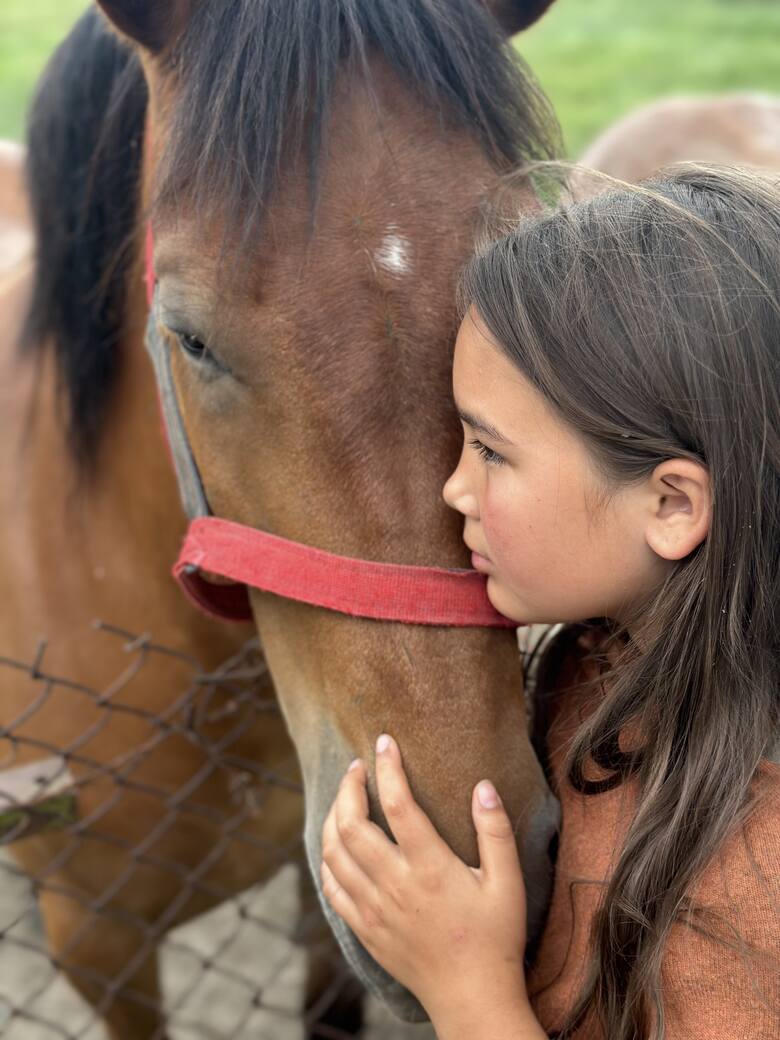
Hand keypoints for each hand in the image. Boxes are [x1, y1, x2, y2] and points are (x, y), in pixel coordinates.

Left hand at [320, 735, 543, 1035]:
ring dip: (332, 816)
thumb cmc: (495, 937)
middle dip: (349, 787)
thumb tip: (482, 786)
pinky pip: (332, 886)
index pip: (399, 805)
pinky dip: (328, 857)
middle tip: (358, 766)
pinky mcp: (364, 929)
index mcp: (430, 869)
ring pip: (334, 853)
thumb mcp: (508, 883)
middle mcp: (395, 886)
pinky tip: (336, 842)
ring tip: (344, 796)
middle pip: (352, 824)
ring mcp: (374, 909)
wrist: (472, 998)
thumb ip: (496, 832)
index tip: (385, 742)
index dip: (389, 768)